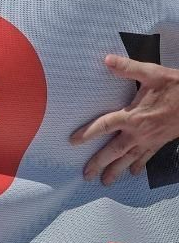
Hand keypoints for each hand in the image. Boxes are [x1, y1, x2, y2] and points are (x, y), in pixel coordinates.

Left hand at [71, 56, 178, 185]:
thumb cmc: (176, 87)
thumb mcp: (153, 73)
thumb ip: (128, 68)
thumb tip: (106, 60)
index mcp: (133, 116)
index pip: (105, 125)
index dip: (88, 133)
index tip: (73, 142)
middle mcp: (139, 132)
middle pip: (114, 150)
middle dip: (99, 163)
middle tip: (87, 175)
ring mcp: (150, 140)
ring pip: (130, 158)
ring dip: (117, 170)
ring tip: (105, 182)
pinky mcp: (160, 142)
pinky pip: (147, 157)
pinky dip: (139, 165)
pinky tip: (133, 173)